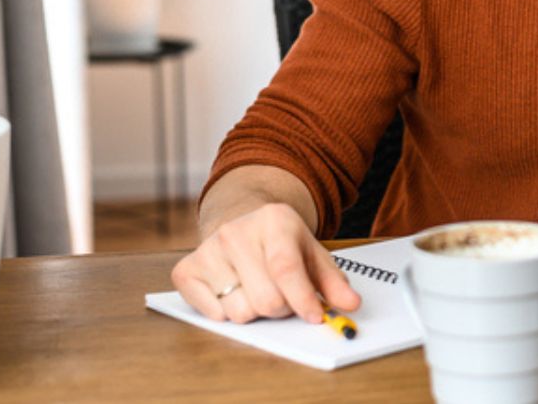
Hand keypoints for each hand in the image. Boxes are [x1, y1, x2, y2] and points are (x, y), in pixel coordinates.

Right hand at [169, 202, 360, 323]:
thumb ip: (333, 282)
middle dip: (281, 308)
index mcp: (275, 220)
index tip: (315, 318)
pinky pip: (212, 314)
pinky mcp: (186, 270)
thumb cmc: (281, 245)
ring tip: (257, 290)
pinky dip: (226, 314)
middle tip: (283, 296)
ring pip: (240, 312)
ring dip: (254, 312)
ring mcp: (207, 249)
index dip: (302, 299)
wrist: (241, 224)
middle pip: (266, 299)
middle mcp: (236, 231)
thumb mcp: (312, 254)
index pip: (286, 268)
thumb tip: (351, 305)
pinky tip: (232, 292)